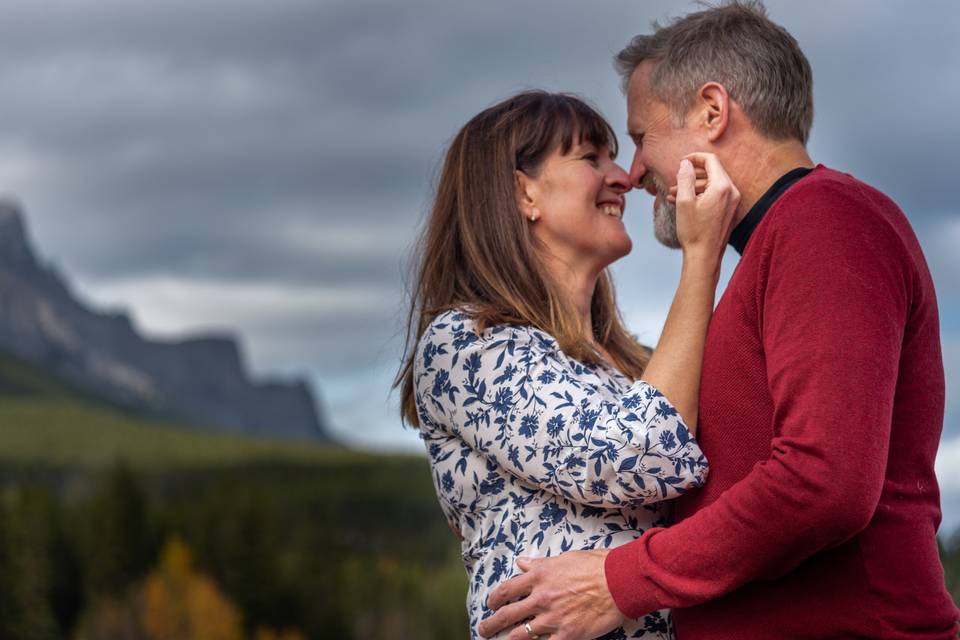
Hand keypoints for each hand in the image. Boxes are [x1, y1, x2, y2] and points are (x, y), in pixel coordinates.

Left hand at [477, 550, 628, 639]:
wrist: (619, 581)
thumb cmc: (595, 566)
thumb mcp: (564, 558)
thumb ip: (540, 563)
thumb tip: (521, 562)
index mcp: (539, 576)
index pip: (507, 589)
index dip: (494, 598)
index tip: (491, 603)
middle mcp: (541, 597)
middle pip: (508, 614)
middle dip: (491, 623)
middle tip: (484, 628)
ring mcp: (553, 618)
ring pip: (520, 634)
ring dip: (506, 639)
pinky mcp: (567, 634)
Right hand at [670, 152, 739, 264]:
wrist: (704, 256)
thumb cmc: (694, 232)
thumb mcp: (684, 202)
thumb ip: (685, 178)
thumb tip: (686, 163)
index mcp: (722, 187)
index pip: (711, 160)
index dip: (694, 157)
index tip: (681, 161)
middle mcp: (732, 192)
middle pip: (712, 171)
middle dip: (691, 175)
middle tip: (674, 184)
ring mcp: (733, 202)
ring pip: (712, 184)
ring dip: (693, 187)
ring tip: (674, 196)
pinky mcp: (730, 210)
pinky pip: (715, 195)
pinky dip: (701, 195)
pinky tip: (684, 203)